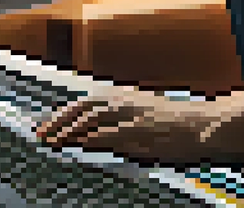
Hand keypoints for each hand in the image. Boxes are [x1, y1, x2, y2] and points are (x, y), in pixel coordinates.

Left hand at [34, 84, 229, 165]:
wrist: (202, 124)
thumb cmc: (174, 121)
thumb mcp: (141, 110)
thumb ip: (118, 117)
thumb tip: (92, 130)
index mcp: (123, 96)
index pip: (84, 102)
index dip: (62, 113)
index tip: (46, 124)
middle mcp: (124, 102)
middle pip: (82, 110)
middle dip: (58, 122)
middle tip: (41, 134)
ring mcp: (132, 117)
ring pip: (91, 122)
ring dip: (69, 132)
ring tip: (52, 142)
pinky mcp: (140, 132)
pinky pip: (110, 136)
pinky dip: (91, 140)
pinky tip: (77, 147)